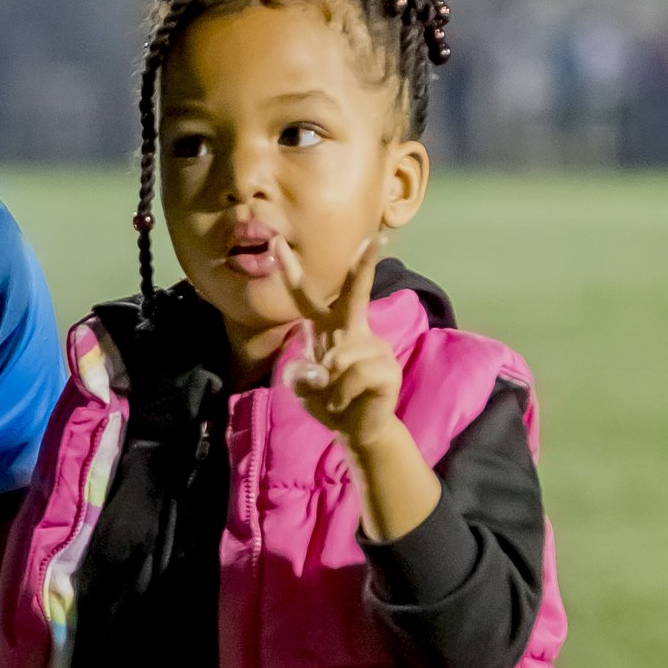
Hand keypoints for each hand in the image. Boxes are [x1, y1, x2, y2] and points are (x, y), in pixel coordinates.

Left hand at [277, 236, 400, 443]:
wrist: (355, 429)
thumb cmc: (328, 401)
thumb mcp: (302, 387)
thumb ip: (300, 374)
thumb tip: (322, 367)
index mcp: (330, 328)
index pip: (306, 297)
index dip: (292, 272)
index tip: (279, 242)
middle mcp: (354, 331)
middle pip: (355, 293)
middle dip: (364, 265)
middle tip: (375, 238)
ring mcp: (375, 347)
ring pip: (341, 357)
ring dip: (331, 386)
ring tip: (337, 397)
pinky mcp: (388, 368)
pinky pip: (354, 376)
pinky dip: (342, 395)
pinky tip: (347, 402)